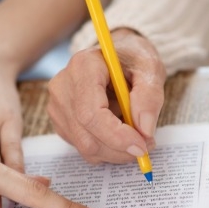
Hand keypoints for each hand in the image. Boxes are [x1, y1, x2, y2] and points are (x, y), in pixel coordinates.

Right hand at [47, 29, 165, 163]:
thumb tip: (145, 131)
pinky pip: (84, 147)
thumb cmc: (133, 59)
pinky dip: (108, 148)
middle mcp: (63, 86)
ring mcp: (58, 105)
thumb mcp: (150, 69)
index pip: (91, 113)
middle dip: (121, 149)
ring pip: (86, 146)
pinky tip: (120, 130)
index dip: (116, 136)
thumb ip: (149, 97)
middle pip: (87, 136)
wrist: (118, 57)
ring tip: (136, 131)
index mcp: (84, 66)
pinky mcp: (61, 121)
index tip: (142, 145)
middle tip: (148, 144)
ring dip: (117, 150)